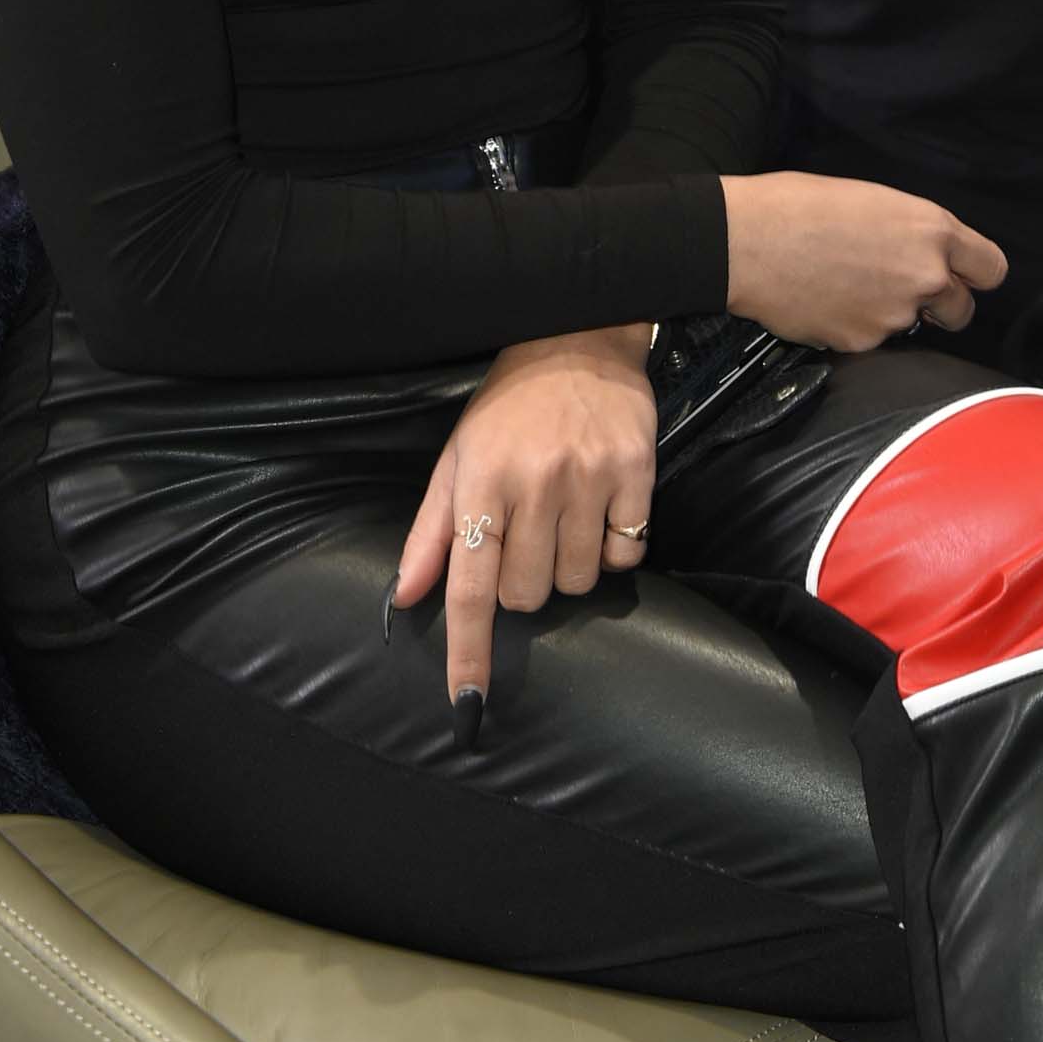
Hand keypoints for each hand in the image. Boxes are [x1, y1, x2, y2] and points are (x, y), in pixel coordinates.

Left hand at [392, 322, 656, 730]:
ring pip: (578, 581)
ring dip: (567, 568)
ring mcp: (590, 479)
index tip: (466, 704)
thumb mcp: (457, 459)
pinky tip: (601, 513)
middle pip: (527, 595)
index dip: (468, 652)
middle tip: (524, 536)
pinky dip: (614, 549)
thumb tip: (406, 597)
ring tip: (563, 520)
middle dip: (522, 584)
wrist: (579, 337)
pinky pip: (627, 554)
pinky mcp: (637, 472)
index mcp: (482, 483)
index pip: (470, 588)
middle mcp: (535, 484)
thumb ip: (431, 533)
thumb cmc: (508, 406)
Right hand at [721, 172, 1007, 350]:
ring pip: (912, 325)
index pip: (991, 268)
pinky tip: (826, 301)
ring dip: (891, 312)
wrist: (746, 241)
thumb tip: (925, 253)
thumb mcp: (874, 200)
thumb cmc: (800, 205)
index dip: (975, 273)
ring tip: (847, 285)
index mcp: (931, 230)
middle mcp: (924, 276)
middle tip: (901, 287)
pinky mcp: (862, 343)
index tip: (962, 275)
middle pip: (962, 309)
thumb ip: (913, 232)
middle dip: (940, 304)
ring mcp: (895, 315)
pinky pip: (872, 340)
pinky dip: (855, 326)